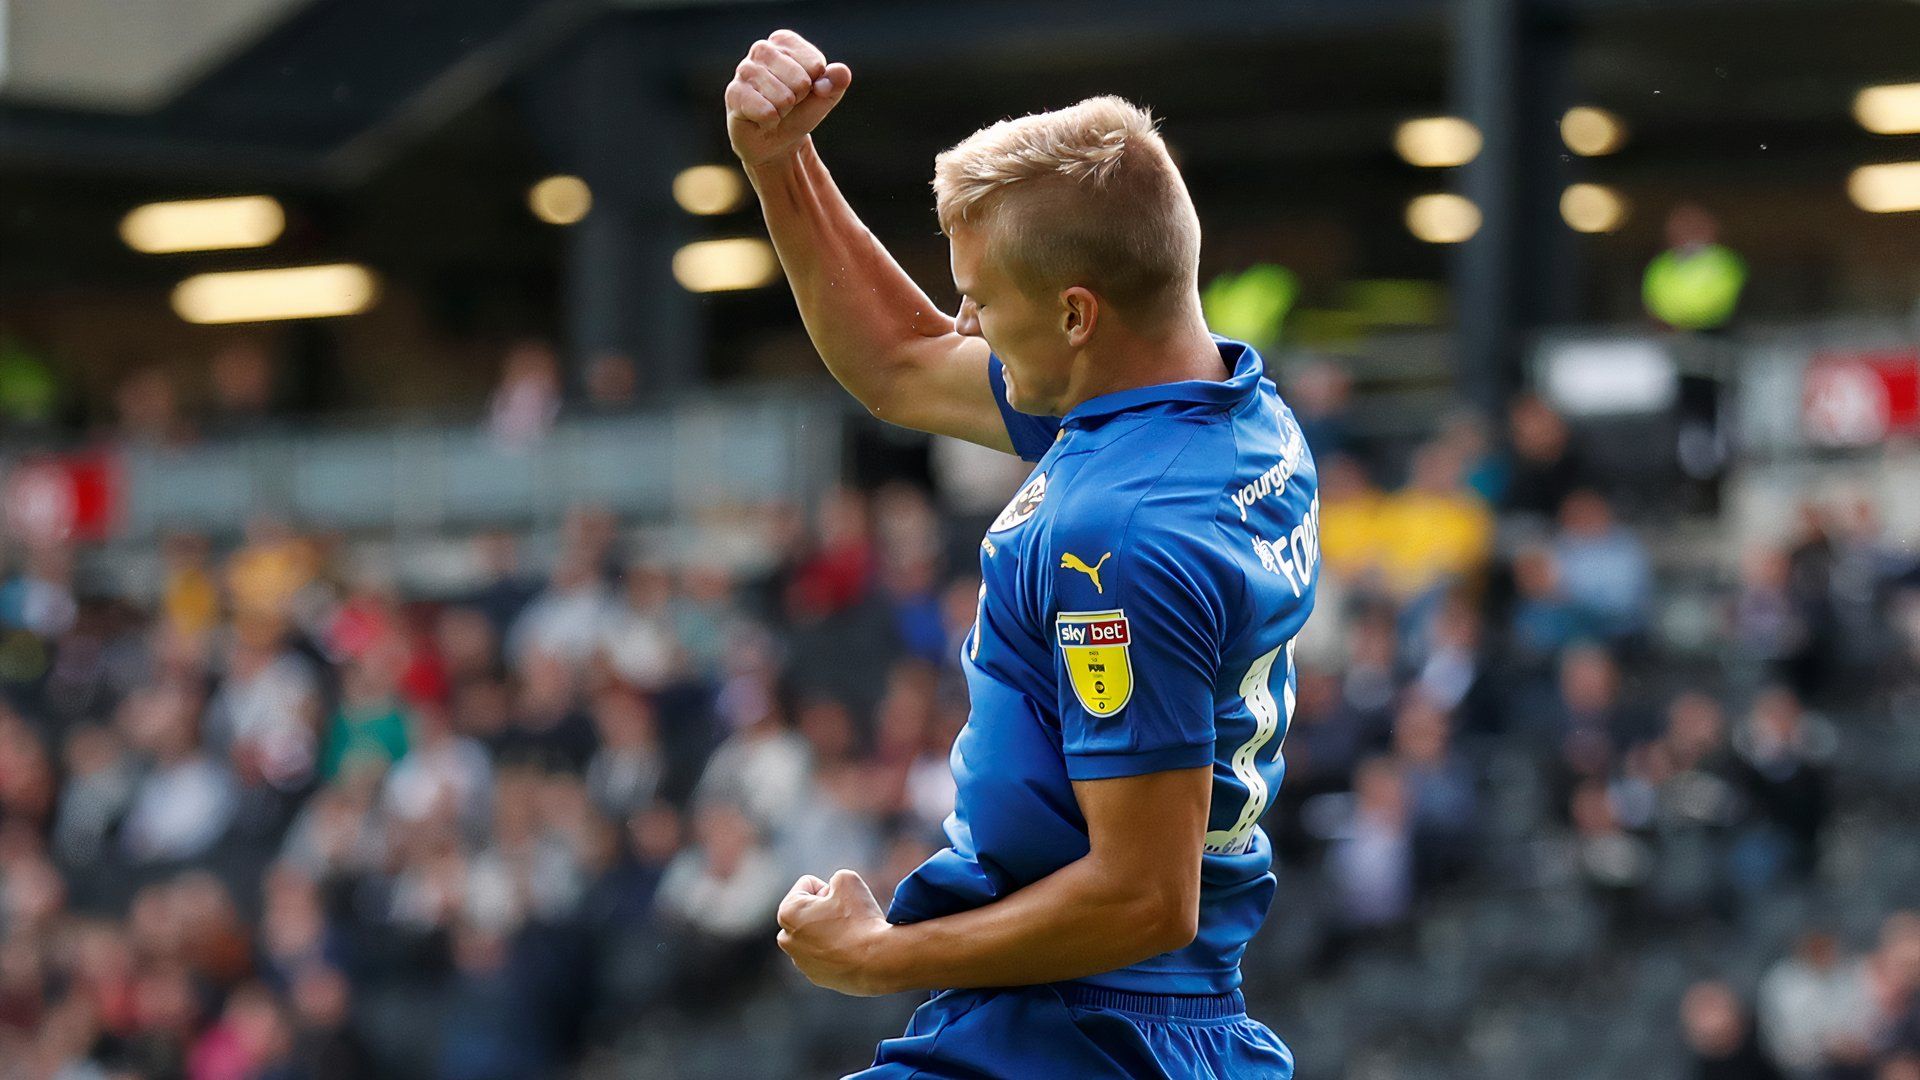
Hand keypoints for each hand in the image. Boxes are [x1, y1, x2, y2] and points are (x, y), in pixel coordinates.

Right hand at [725, 30, 851, 167]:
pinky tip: (762, 118)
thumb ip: (836, 82)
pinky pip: (766, 111)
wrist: (774, 141)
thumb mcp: (824, 98)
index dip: (815, 86)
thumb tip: (841, 72)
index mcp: (785, 42)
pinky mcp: (734, 94)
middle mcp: (762, 49)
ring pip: (784, 97)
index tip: (803, 91)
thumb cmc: (798, 112)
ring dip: (784, 112)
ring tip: (774, 110)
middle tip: (787, 104)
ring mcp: (744, 70)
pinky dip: (770, 121)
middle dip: (799, 100)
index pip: (816, 65)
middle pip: (801, 81)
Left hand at [775, 868, 894, 995]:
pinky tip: (852, 953)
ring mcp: (801, 962)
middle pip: (807, 910)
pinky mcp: (816, 977)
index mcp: (787, 912)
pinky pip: (825, 955)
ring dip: (830, 930)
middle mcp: (787, 939)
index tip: (841, 902)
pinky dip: (836, 950)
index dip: (829, 888)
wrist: (878, 961)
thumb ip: (834, 878)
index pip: (808, 885)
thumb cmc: (860, 919)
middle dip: (824, 909)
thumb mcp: (847, 880)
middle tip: (845, 917)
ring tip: (850, 936)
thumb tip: (833, 895)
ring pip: (816, 934)